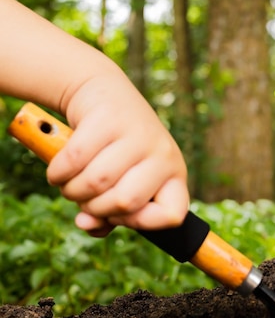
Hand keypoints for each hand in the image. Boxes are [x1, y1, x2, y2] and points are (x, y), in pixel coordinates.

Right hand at [46, 75, 188, 236]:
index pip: (173, 214)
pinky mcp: (109, 118)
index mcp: (174, 173)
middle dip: (95, 208)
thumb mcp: (121, 181)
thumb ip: (108, 213)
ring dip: (72, 191)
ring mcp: (138, 134)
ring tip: (71, 182)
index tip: (119, 214)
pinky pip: (74, 160)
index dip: (141, 223)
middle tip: (85, 196)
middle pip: (126, 203)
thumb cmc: (112, 149)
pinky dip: (58, 172)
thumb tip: (86, 224)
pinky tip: (58, 170)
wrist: (101, 94)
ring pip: (96, 183)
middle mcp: (163, 153)